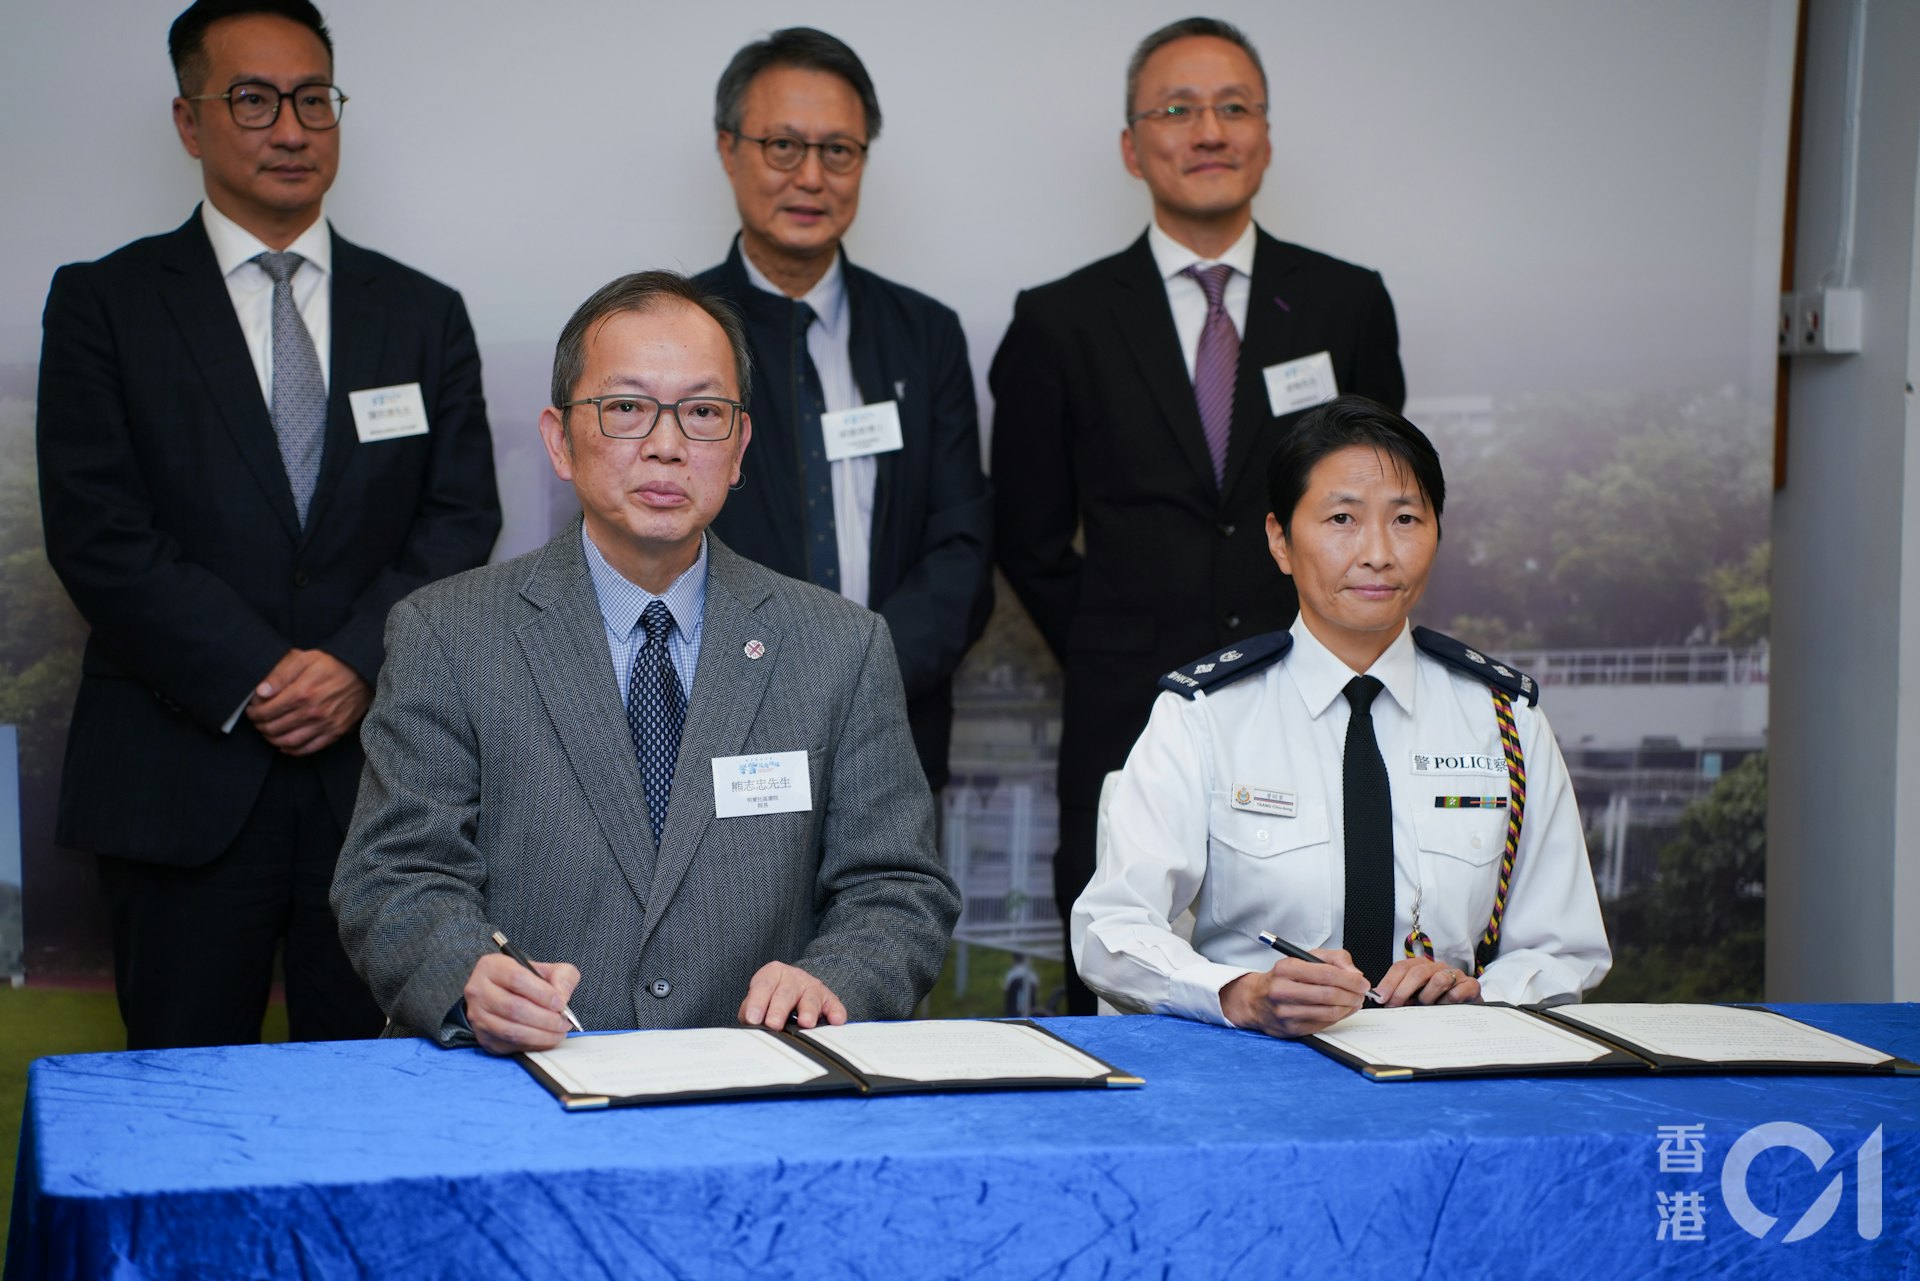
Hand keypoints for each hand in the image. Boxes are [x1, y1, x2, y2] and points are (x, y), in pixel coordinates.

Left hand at [246, 648, 372, 754]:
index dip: (254, 713)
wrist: (363, 672)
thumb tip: (261, 692)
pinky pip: (308, 748)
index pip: (266, 711)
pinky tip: (285, 744)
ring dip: (272, 740)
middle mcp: (312, 712)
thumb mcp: (305, 659)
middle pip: (274, 728)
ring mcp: (324, 724)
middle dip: (260, 726)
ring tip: (268, 732)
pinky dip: (292, 750)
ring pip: (288, 741)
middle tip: (257, 721)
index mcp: (301, 693)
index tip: (252, 710)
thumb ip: (280, 674)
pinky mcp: (335, 732)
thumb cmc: (332, 664)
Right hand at [463, 954, 581, 1054]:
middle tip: (563, 1022)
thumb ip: (561, 977)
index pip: (517, 979)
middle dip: (545, 1018)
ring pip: (511, 1030)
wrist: (505, 995)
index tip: (560, 1003)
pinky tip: (547, 1039)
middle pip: (514, 1008)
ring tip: (559, 1032)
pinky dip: (533, 1045)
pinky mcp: (484, 1037)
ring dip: (541, 1035)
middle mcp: (478, 991)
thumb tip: (561, 998)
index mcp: (491, 967)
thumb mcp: (546, 969)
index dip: (542, 993)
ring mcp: (477, 1016)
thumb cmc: (526, 982)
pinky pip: (510, 1045)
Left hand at [738, 961, 847, 1030]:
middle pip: (786, 993)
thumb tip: (750, 1025)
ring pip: (810, 998)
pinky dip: (836, 1013)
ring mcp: (813, 987)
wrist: (795, 987)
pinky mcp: (829, 999)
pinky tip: (835, 1021)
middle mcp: (793, 977)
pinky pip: (834, 1005)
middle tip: (773, 1024)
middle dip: (779, 1010)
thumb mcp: (758, 1000)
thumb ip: (750, 1011)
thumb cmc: (772, 998)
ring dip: (808, 1011)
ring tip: (805, 1023)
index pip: (763, 986)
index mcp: (772, 974)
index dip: (757, 1002)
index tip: (752, 1019)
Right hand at [1220, 948, 1372, 1037]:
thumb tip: (1355, 975)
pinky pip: (1324, 1024)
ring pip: (1329, 1012)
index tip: (1363, 982)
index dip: (1350, 980)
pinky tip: (1343, 1010)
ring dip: (1349, 1008)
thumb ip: (1334, 959)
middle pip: (1329, 995)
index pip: (1326, 974)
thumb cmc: (1284, 977)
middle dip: (1352, 994)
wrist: (1255, 1000)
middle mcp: (1283, 991)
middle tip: (1362, 993)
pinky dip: (1339, 1017)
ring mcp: (1286, 1013)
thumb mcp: (1305, 957)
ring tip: (1355, 1001)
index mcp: (1286, 968)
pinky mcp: (1291, 1029)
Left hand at [1373, 957, 1481, 1007]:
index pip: (1401, 967)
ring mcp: (1455, 974)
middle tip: (1395, 1006)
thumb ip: (1399, 996)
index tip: (1381, 997)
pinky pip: (1457, 991)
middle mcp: (1437, 967)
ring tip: (1425, 1007)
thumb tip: (1378, 999)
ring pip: (1437, 980)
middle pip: (1417, 972)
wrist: (1467, 1007)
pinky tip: (1444, 1007)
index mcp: (1421, 966)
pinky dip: (1448, 1001)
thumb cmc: (1436, 1002)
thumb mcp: (1414, 997)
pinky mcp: (1471, 985)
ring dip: (1427, 997)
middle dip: (1403, 990)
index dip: (1389, 982)